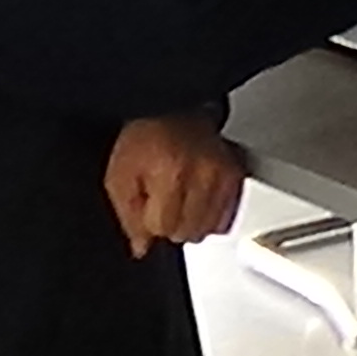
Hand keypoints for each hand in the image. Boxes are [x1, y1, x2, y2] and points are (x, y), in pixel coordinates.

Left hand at [105, 114, 247, 257]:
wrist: (174, 108)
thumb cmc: (144, 137)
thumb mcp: (119, 176)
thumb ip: (128, 215)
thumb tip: (141, 247)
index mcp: (170, 173)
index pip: (163, 227)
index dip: (148, 222)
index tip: (146, 207)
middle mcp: (203, 174)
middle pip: (188, 232)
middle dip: (170, 223)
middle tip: (162, 201)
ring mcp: (224, 175)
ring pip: (210, 229)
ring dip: (192, 222)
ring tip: (180, 199)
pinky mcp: (237, 175)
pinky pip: (226, 218)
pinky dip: (211, 216)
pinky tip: (198, 200)